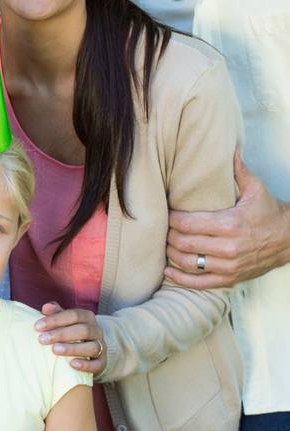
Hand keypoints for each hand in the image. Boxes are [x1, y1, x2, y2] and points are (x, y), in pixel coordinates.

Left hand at [34, 301, 106, 374]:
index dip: (55, 320)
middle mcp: (96, 330)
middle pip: (83, 330)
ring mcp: (101, 347)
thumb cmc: (72, 333)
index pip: (74, 315)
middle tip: (42, 339)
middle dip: (61, 334)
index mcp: (87, 317)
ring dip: (72, 348)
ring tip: (55, 350)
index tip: (37, 326)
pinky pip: (97, 364)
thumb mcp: (65, 321)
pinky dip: (86, 364)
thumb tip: (46, 307)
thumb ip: (56, 313)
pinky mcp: (102, 362)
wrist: (90, 352)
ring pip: (92, 347)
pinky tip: (72, 364)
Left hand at [165, 151, 289, 288]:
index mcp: (230, 224)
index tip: (166, 212)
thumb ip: (238, 170)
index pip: (189, 223)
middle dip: (168, 235)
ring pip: (189, 262)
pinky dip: (181, 279)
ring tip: (165, 244)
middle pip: (184, 243)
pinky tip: (169, 272)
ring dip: (171, 254)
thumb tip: (229, 148)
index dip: (172, 218)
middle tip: (161, 228)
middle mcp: (228, 247)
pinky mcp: (230, 278)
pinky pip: (200, 283)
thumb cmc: (269, 213)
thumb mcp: (256, 189)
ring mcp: (228, 265)